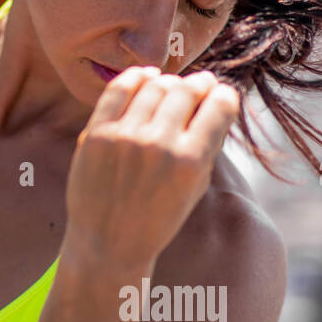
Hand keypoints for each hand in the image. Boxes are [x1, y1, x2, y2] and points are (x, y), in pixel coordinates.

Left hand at [64, 67, 240, 269]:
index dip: (224, 95)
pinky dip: (136, 77)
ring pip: (155, 86)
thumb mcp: (194, 187)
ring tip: (173, 84)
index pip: (219, 105)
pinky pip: (119, 90)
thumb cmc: (158, 218)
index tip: (222, 95)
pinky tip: (146, 76)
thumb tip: (218, 100)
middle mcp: (158, 145)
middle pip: (186, 90)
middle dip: (199, 84)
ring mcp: (125, 137)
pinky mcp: (96, 135)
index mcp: (190, 161)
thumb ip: (207, 146)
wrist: (108, 244)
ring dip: (169, 81)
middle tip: (201, 83)